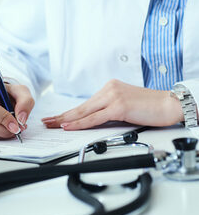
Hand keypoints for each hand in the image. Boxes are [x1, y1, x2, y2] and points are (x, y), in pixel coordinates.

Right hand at [0, 79, 33, 139]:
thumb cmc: (8, 93)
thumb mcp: (21, 92)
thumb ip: (26, 102)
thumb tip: (21, 119)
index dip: (3, 118)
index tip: (16, 124)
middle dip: (4, 130)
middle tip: (17, 130)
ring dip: (1, 134)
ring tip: (12, 127)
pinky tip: (2, 128)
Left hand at [42, 79, 183, 129]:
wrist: (168, 104)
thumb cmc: (148, 106)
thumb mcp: (123, 105)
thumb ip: (108, 110)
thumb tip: (94, 121)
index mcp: (108, 88)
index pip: (84, 104)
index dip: (69, 112)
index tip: (56, 117)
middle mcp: (108, 90)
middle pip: (80, 107)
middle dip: (62, 116)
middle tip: (47, 121)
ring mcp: (113, 97)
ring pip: (84, 112)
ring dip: (66, 119)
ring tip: (52, 124)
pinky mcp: (119, 106)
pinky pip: (95, 118)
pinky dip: (80, 123)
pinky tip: (69, 126)